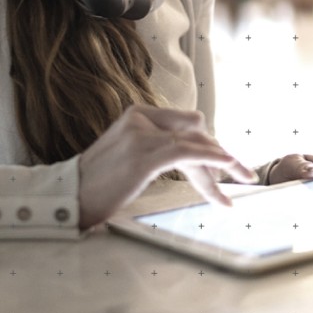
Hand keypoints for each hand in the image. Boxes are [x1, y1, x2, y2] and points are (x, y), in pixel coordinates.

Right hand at [77, 105, 256, 229]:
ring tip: (245, 178)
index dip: (209, 146)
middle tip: (241, 176)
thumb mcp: (127, 156)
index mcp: (137, 114)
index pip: (187, 124)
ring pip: (196, 143)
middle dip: (220, 155)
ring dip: (224, 162)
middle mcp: (141, 118)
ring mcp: (142, 134)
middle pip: (196, 131)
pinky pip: (189, 152)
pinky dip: (213, 160)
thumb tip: (188, 158)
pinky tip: (228, 171)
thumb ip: (154, 148)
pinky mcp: (145, 155)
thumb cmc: (96, 185)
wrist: (67, 198)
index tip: (225, 167)